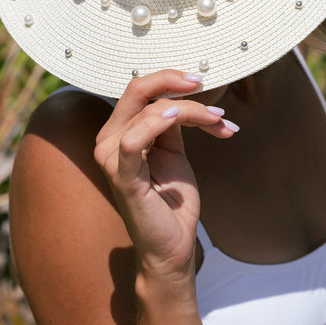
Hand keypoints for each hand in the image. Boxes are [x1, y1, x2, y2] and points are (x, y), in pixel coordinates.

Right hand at [94, 70, 236, 278]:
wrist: (174, 245)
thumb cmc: (172, 200)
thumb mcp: (173, 150)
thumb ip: (172, 121)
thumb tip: (184, 93)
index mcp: (119, 131)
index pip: (140, 90)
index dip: (169, 79)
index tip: (200, 81)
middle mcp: (108, 140)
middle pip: (136, 90)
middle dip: (172, 81)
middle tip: (202, 83)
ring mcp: (111, 158)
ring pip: (149, 111)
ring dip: (189, 109)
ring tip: (216, 119)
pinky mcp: (121, 177)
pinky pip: (133, 140)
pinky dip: (156, 122)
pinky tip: (178, 115)